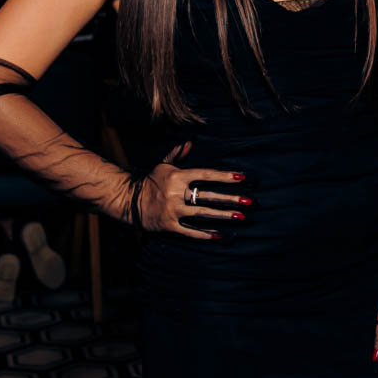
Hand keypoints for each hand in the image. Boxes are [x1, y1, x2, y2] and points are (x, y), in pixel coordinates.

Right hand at [135, 141, 250, 238]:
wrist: (128, 201)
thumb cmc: (150, 182)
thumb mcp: (163, 166)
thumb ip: (178, 155)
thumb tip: (190, 142)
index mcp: (178, 176)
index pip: (206, 175)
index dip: (225, 176)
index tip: (243, 177)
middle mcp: (176, 193)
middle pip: (208, 196)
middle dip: (230, 199)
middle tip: (250, 202)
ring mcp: (173, 211)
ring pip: (203, 214)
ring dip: (223, 216)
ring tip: (241, 217)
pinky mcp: (169, 225)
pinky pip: (190, 232)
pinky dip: (206, 234)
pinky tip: (222, 235)